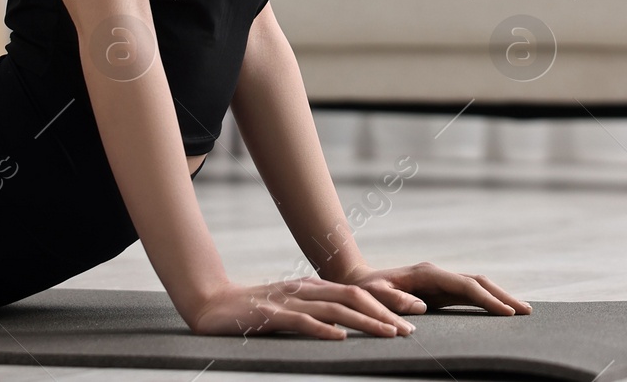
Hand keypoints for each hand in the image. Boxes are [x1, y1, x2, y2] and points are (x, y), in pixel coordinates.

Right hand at [188, 277, 417, 339]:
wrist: (212, 305)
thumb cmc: (254, 312)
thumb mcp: (292, 309)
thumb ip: (317, 313)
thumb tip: (348, 326)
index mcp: (314, 288)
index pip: (358, 293)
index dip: (387, 302)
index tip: (414, 313)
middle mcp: (306, 290)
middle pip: (354, 298)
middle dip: (386, 312)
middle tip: (411, 328)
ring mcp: (289, 301)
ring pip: (335, 310)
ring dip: (365, 322)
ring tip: (389, 334)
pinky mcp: (271, 315)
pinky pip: (301, 322)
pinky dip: (323, 330)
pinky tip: (340, 338)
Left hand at [332, 260, 532, 316]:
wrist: (359, 281)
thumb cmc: (366, 292)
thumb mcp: (375, 296)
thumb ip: (394, 302)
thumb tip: (420, 308)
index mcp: (427, 275)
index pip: (465, 286)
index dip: (487, 299)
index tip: (506, 314)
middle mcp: (438, 274)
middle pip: (478, 282)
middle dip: (503, 296)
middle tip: (527, 313)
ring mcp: (441, 280)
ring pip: (477, 286)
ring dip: (499, 297)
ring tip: (522, 312)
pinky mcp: (440, 289)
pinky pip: (469, 293)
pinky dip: (488, 300)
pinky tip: (500, 310)